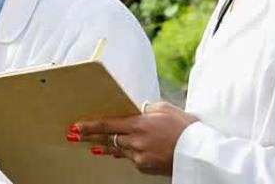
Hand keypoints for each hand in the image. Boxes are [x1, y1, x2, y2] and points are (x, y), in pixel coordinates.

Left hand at [67, 102, 197, 175]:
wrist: (200, 153)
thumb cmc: (185, 127)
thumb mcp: (165, 108)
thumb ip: (145, 108)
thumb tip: (135, 109)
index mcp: (139, 124)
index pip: (107, 125)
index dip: (90, 126)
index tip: (76, 126)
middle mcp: (136, 141)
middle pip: (107, 139)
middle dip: (89, 137)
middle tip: (74, 136)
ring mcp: (139, 156)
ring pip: (116, 149)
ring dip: (104, 147)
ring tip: (92, 145)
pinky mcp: (144, 167)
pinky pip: (129, 158)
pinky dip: (123, 153)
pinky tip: (115, 152)